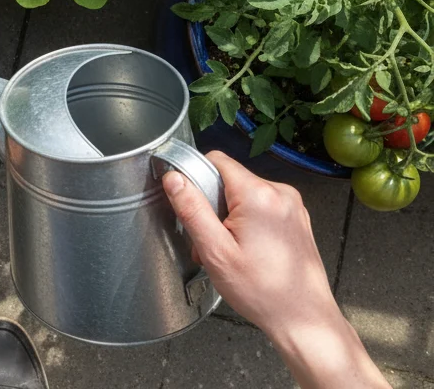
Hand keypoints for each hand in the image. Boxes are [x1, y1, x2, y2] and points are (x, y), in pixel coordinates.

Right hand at [163, 152, 389, 388]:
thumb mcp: (215, 251)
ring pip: (244, 194)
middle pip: (230, 179)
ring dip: (229, 216)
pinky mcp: (297, 218)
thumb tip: (173, 178)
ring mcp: (293, 205)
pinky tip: (247, 251)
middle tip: (210, 241)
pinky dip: (248, 223)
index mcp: (259, 195)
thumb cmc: (261, 290)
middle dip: (212, 205)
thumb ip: (192, 209)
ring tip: (230, 252)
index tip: (191, 205)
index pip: (217, 160)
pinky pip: (262, 207)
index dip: (196, 177)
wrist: (304, 318)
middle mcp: (280, 192)